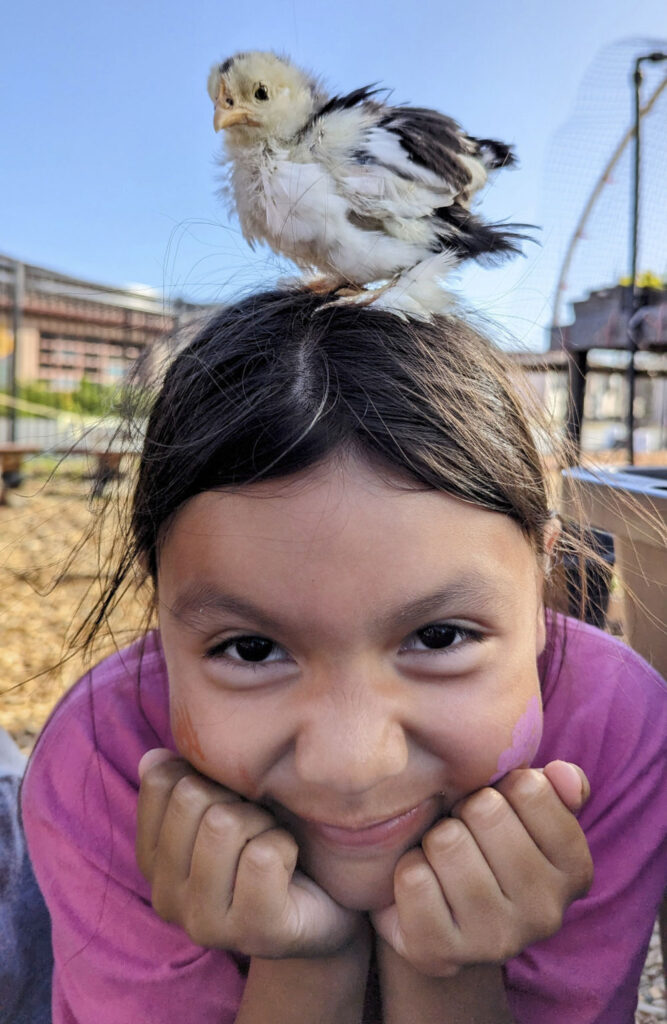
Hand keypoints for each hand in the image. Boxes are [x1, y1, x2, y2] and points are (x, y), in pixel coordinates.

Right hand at [135, 749, 361, 957]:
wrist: (325, 899)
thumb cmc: (266, 841)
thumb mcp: (224, 803)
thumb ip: (186, 780)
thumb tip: (154, 759)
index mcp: (152, 859)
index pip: (161, 783)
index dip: (207, 773)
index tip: (229, 797)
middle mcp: (166, 896)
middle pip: (192, 797)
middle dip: (237, 797)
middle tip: (257, 824)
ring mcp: (204, 923)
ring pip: (224, 824)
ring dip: (263, 822)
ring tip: (271, 844)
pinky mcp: (251, 932)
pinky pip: (263, 856)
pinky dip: (285, 846)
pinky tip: (289, 868)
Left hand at [372, 760, 592, 976]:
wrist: (441, 915)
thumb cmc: (486, 845)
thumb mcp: (525, 811)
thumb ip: (554, 786)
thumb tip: (562, 775)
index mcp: (575, 871)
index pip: (530, 789)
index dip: (499, 785)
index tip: (494, 808)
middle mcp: (546, 913)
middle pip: (484, 811)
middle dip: (463, 810)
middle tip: (463, 832)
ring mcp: (496, 940)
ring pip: (447, 842)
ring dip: (434, 838)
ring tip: (443, 858)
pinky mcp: (443, 954)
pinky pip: (413, 879)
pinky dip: (408, 867)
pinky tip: (422, 882)